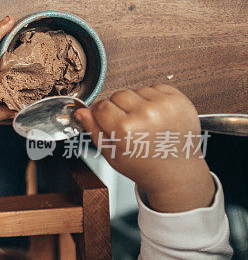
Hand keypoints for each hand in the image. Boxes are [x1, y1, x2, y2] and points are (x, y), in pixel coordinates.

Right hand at [75, 84, 214, 212]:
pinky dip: (152, 99)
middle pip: (117, 95)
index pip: (101, 105)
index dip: (101, 114)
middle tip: (128, 125)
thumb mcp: (110, 153)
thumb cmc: (144, 165)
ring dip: (136, 102)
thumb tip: (81, 111)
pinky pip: (155, 88)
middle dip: (118, 107)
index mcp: (125, 129)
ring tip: (144, 122)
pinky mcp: (178, 100)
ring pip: (136, 90)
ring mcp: (164, 105)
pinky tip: (155, 116)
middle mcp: (145, 114)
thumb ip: (93, 129)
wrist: (176, 171)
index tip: (106, 121)